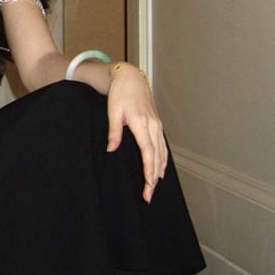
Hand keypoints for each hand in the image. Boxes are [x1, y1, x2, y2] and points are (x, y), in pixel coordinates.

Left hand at [105, 63, 167, 202]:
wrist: (130, 78)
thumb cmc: (120, 94)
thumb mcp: (113, 112)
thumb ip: (114, 132)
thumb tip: (111, 150)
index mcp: (142, 123)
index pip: (148, 153)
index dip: (148, 171)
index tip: (147, 186)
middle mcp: (153, 126)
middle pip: (157, 157)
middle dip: (153, 178)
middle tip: (148, 196)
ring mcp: (157, 125)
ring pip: (162, 153)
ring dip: (159, 171)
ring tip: (153, 188)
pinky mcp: (156, 124)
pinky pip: (162, 146)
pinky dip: (162, 160)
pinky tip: (160, 170)